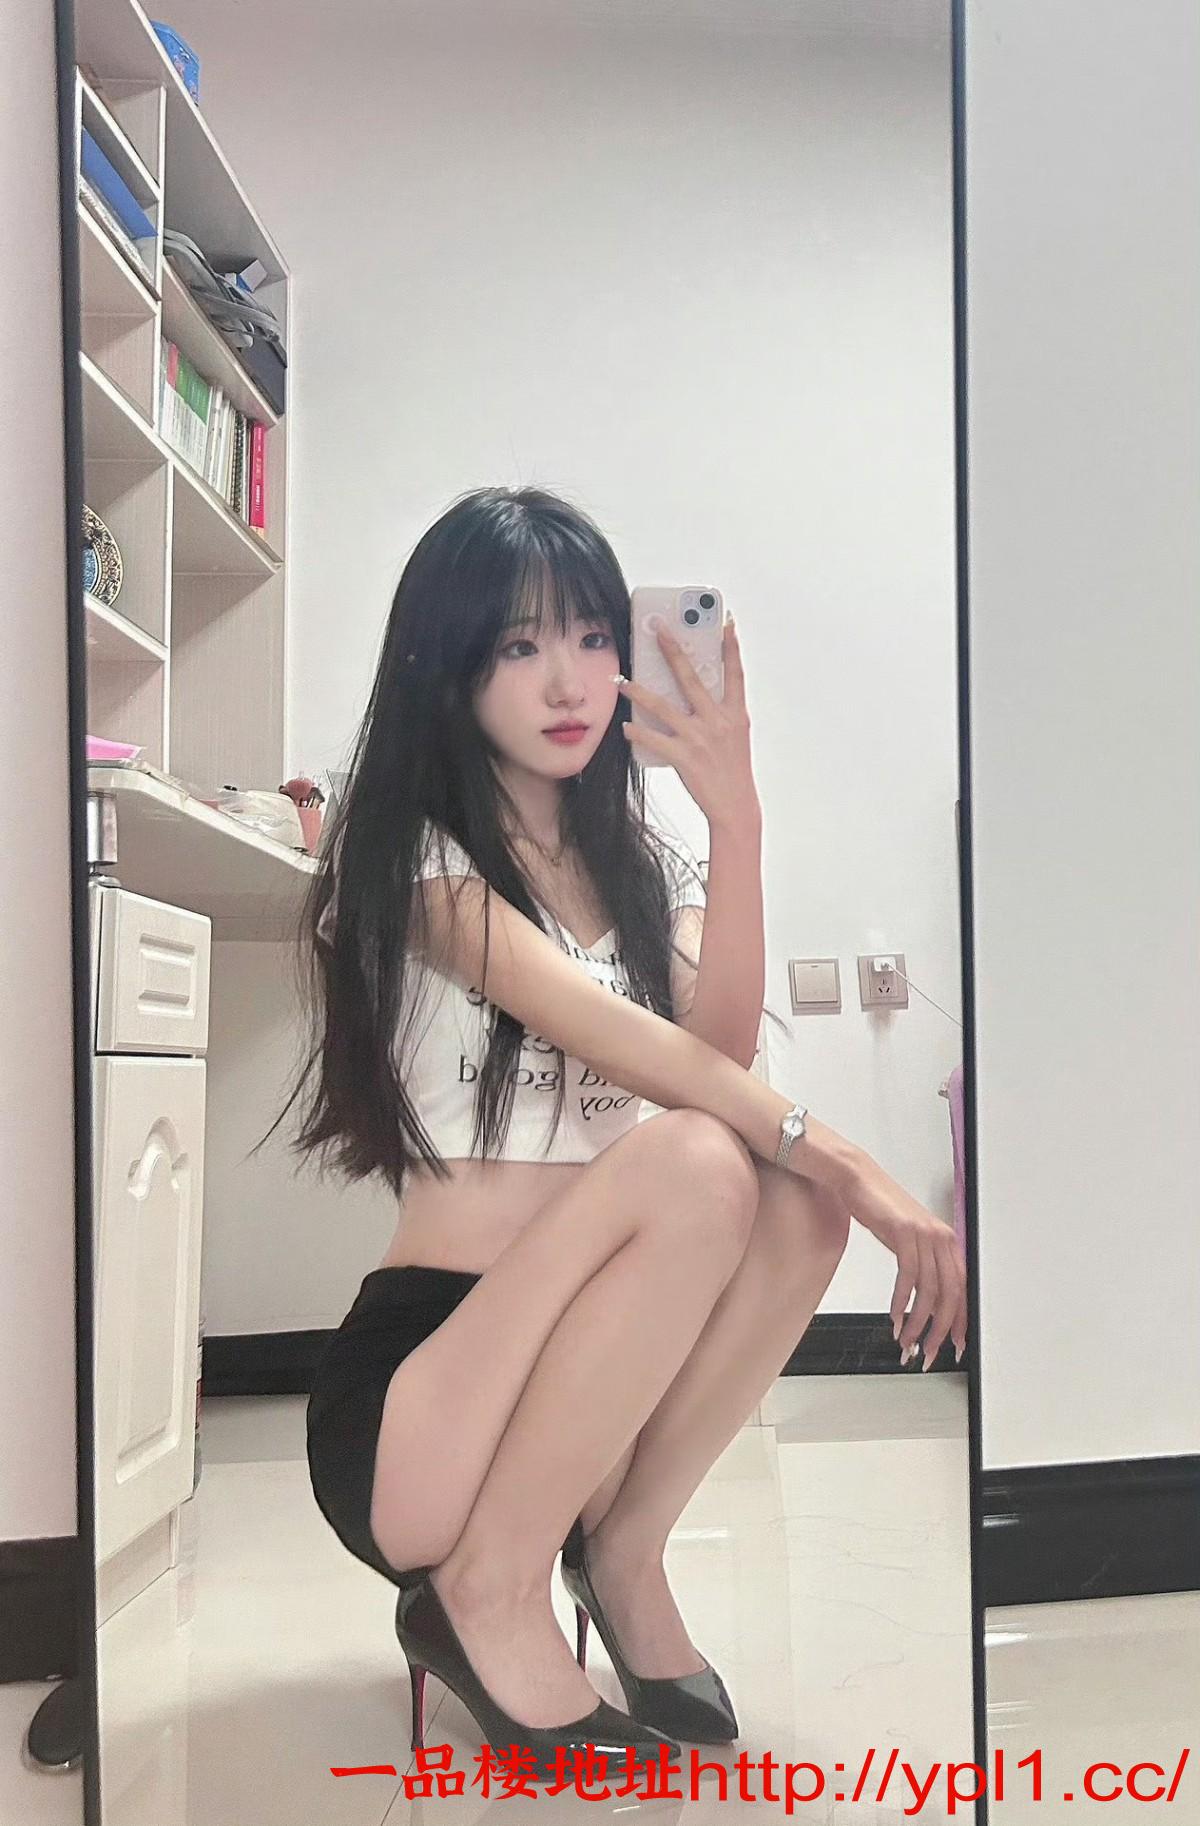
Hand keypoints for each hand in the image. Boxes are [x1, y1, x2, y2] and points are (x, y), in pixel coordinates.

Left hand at [617, 619, 759, 829]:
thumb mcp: (734, 736)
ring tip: (622, 681)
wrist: (735, 806)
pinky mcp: (684, 757)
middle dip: (673, 650)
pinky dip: (636, 731)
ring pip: (663, 706)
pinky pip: (653, 738)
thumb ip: (718, 711)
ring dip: (639, 691)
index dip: (731, 646)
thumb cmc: (732, 770)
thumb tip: (694, 690)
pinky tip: (625, 725)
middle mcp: (718, 721)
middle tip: (657, 629)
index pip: (735, 673)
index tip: (725, 621)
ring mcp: (700, 738)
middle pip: (691, 678)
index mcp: (735, 714)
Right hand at [845, 1158, 968, 1368]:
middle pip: (949, 1294)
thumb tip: (927, 1304)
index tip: (954, 1344)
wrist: (858, 1180)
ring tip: (906, 1341)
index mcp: (948, 1241)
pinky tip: (895, 1317)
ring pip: (928, 1290)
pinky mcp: (904, 1232)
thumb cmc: (882, 1209)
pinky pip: (908, 1276)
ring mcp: (924, 1234)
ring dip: (917, 1322)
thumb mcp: (908, 1241)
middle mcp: (941, 1238)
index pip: (962, 1289)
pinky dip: (901, 1302)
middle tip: (929, 1352)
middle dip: (939, 1329)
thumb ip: (923, 1267)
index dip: (960, 1320)